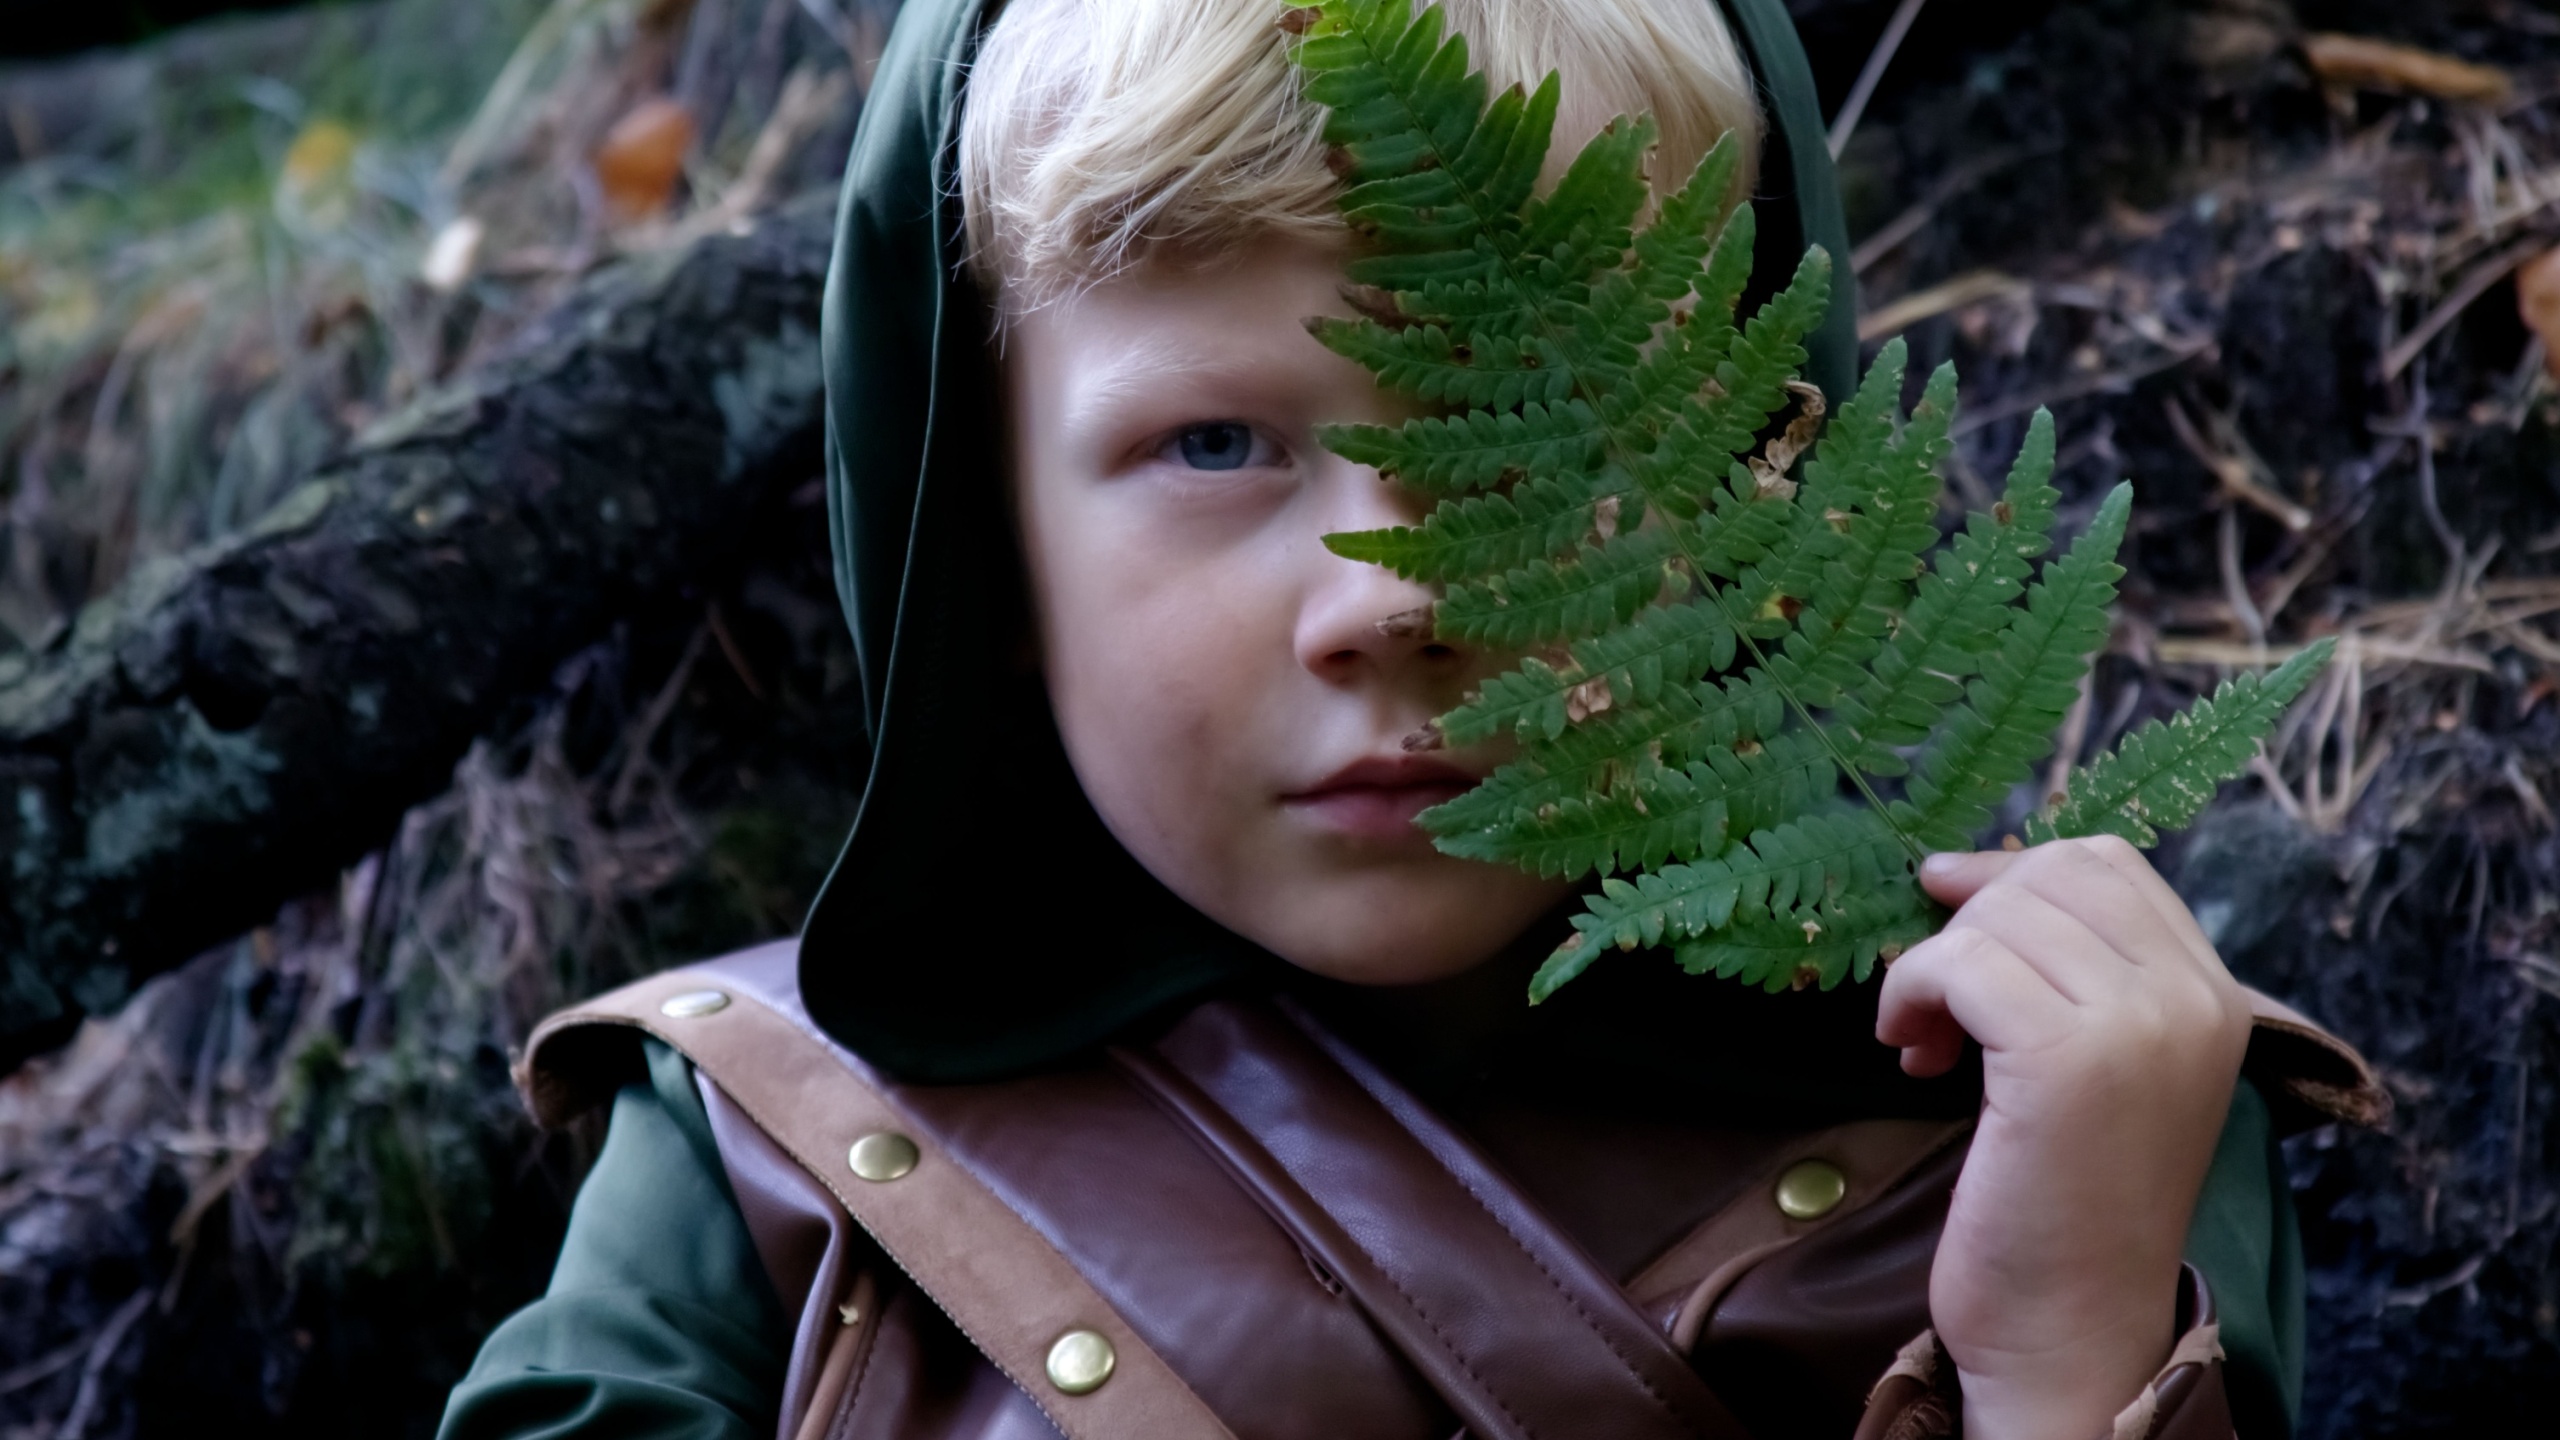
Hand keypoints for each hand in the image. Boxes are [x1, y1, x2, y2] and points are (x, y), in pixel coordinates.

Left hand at [1877, 837, 2252, 1439]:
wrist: (2072, 1328)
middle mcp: (2192, 1000)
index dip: (2011, 875)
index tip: (1952, 920)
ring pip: (1996, 918)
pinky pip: (1960, 964)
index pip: (2108, 864)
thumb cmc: (2065, 1204)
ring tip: (1923, 1042)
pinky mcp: (2066, 1058)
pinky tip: (1912, 1056)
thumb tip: (1956, 870)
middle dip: (1968, 924)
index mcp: (2215, 998)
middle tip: (1937, 1005)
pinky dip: (1912, 994)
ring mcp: (2137, 1025)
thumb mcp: (2093, 1066)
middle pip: (2049, 876)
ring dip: (1931, 968)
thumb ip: (2068, 972)